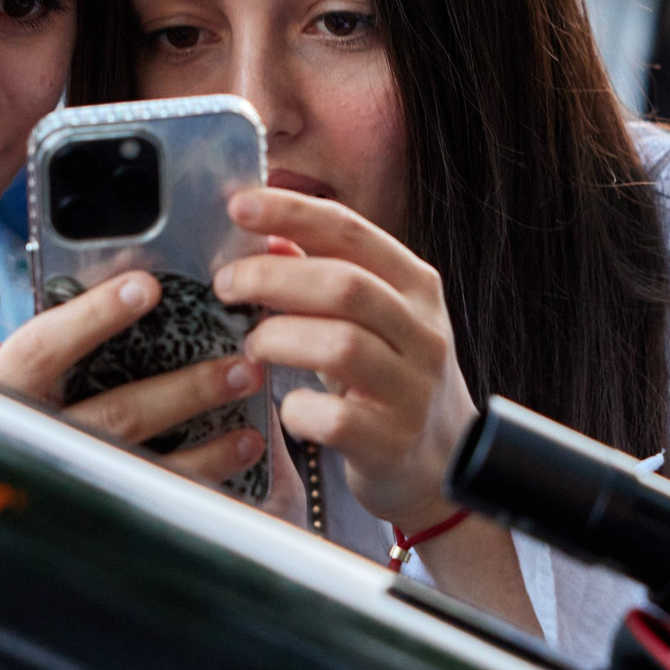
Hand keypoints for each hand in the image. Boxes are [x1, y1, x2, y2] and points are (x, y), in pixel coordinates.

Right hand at [0, 267, 264, 487]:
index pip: (46, 349)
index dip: (94, 318)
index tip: (146, 287)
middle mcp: (35, 444)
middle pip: (116, 411)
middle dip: (184, 388)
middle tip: (241, 363)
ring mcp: (64, 486)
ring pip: (143, 465)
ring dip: (206, 446)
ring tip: (253, 419)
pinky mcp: (89, 520)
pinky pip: (149, 506)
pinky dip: (196, 486)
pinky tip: (235, 466)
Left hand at [213, 187, 476, 533]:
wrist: (442, 463)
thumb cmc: (390, 380)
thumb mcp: (368, 318)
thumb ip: (322, 272)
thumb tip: (267, 232)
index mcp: (415, 286)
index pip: (351, 230)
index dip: (292, 213)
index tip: (240, 206)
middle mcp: (422, 331)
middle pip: (344, 284)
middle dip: (272, 277)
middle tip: (227, 285)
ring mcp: (412, 388)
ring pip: (340, 345)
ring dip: (278, 339)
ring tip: (255, 348)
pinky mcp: (392, 441)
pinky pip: (335, 418)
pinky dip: (297, 410)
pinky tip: (288, 409)